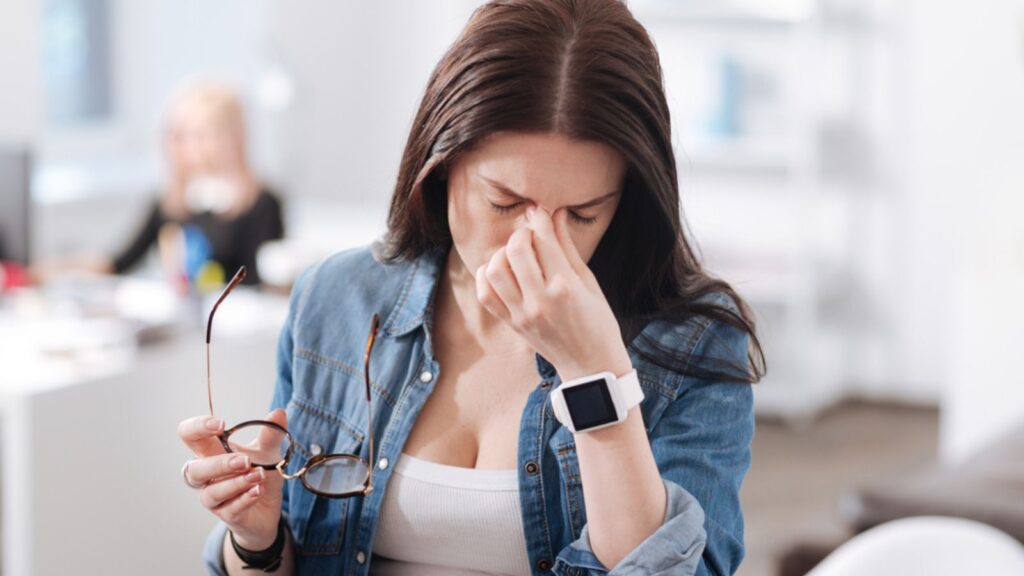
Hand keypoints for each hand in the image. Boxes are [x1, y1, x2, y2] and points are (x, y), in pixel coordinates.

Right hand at [177, 409, 287, 549]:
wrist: (268, 507)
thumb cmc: (259, 474)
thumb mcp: (268, 452)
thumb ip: (271, 434)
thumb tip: (279, 413)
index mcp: (212, 452)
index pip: (189, 436)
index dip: (197, 427)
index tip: (220, 424)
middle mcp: (207, 476)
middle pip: (194, 470)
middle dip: (219, 464)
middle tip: (245, 461)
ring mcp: (215, 498)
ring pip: (210, 493)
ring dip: (235, 484)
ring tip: (258, 475)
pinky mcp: (228, 515)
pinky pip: (229, 510)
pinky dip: (244, 499)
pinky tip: (257, 491)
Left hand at [475, 207, 631, 380]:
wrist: (591, 366)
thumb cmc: (598, 322)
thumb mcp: (589, 282)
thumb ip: (567, 247)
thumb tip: (556, 214)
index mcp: (566, 287)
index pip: (544, 241)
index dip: (539, 219)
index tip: (538, 211)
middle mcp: (540, 300)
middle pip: (516, 250)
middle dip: (521, 233)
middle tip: (530, 235)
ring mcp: (522, 314)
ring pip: (494, 270)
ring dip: (502, 254)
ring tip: (516, 255)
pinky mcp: (512, 324)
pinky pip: (485, 294)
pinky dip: (486, 276)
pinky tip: (501, 271)